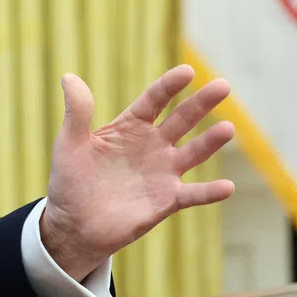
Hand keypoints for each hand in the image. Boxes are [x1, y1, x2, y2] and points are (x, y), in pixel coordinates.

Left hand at [40, 65, 234, 280]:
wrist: (74, 224)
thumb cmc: (70, 179)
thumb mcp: (70, 142)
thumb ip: (77, 111)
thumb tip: (69, 77)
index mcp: (130, 127)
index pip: (154, 100)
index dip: (169, 86)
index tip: (187, 71)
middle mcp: (152, 146)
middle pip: (181, 119)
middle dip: (201, 103)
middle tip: (223, 86)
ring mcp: (162, 173)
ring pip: (193, 153)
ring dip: (211, 142)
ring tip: (228, 128)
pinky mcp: (166, 200)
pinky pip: (193, 195)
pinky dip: (209, 192)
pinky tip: (227, 187)